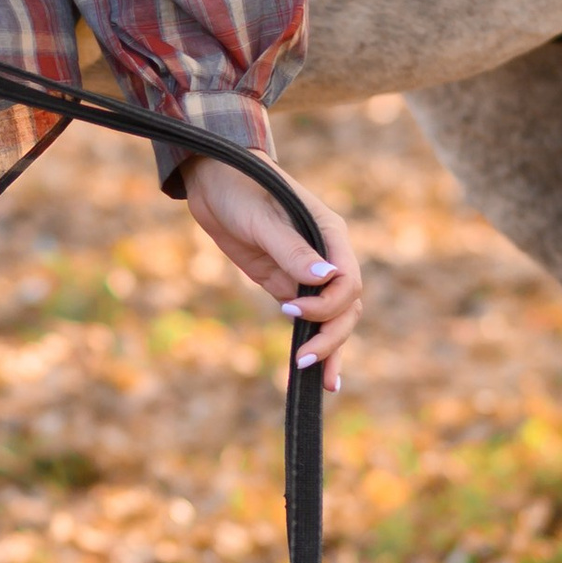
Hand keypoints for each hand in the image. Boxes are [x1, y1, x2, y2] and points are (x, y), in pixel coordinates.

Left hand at [182, 163, 361, 389]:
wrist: (213, 181)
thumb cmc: (241, 188)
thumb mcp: (263, 219)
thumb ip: (293, 249)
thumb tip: (327, 277)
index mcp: (330, 235)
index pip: (348, 281)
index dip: (327, 304)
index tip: (290, 308)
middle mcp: (327, 255)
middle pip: (346, 306)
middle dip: (331, 335)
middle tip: (303, 360)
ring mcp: (308, 272)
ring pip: (333, 316)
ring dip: (330, 347)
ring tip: (321, 381)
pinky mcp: (285, 282)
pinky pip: (308, 317)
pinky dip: (314, 340)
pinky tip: (317, 373)